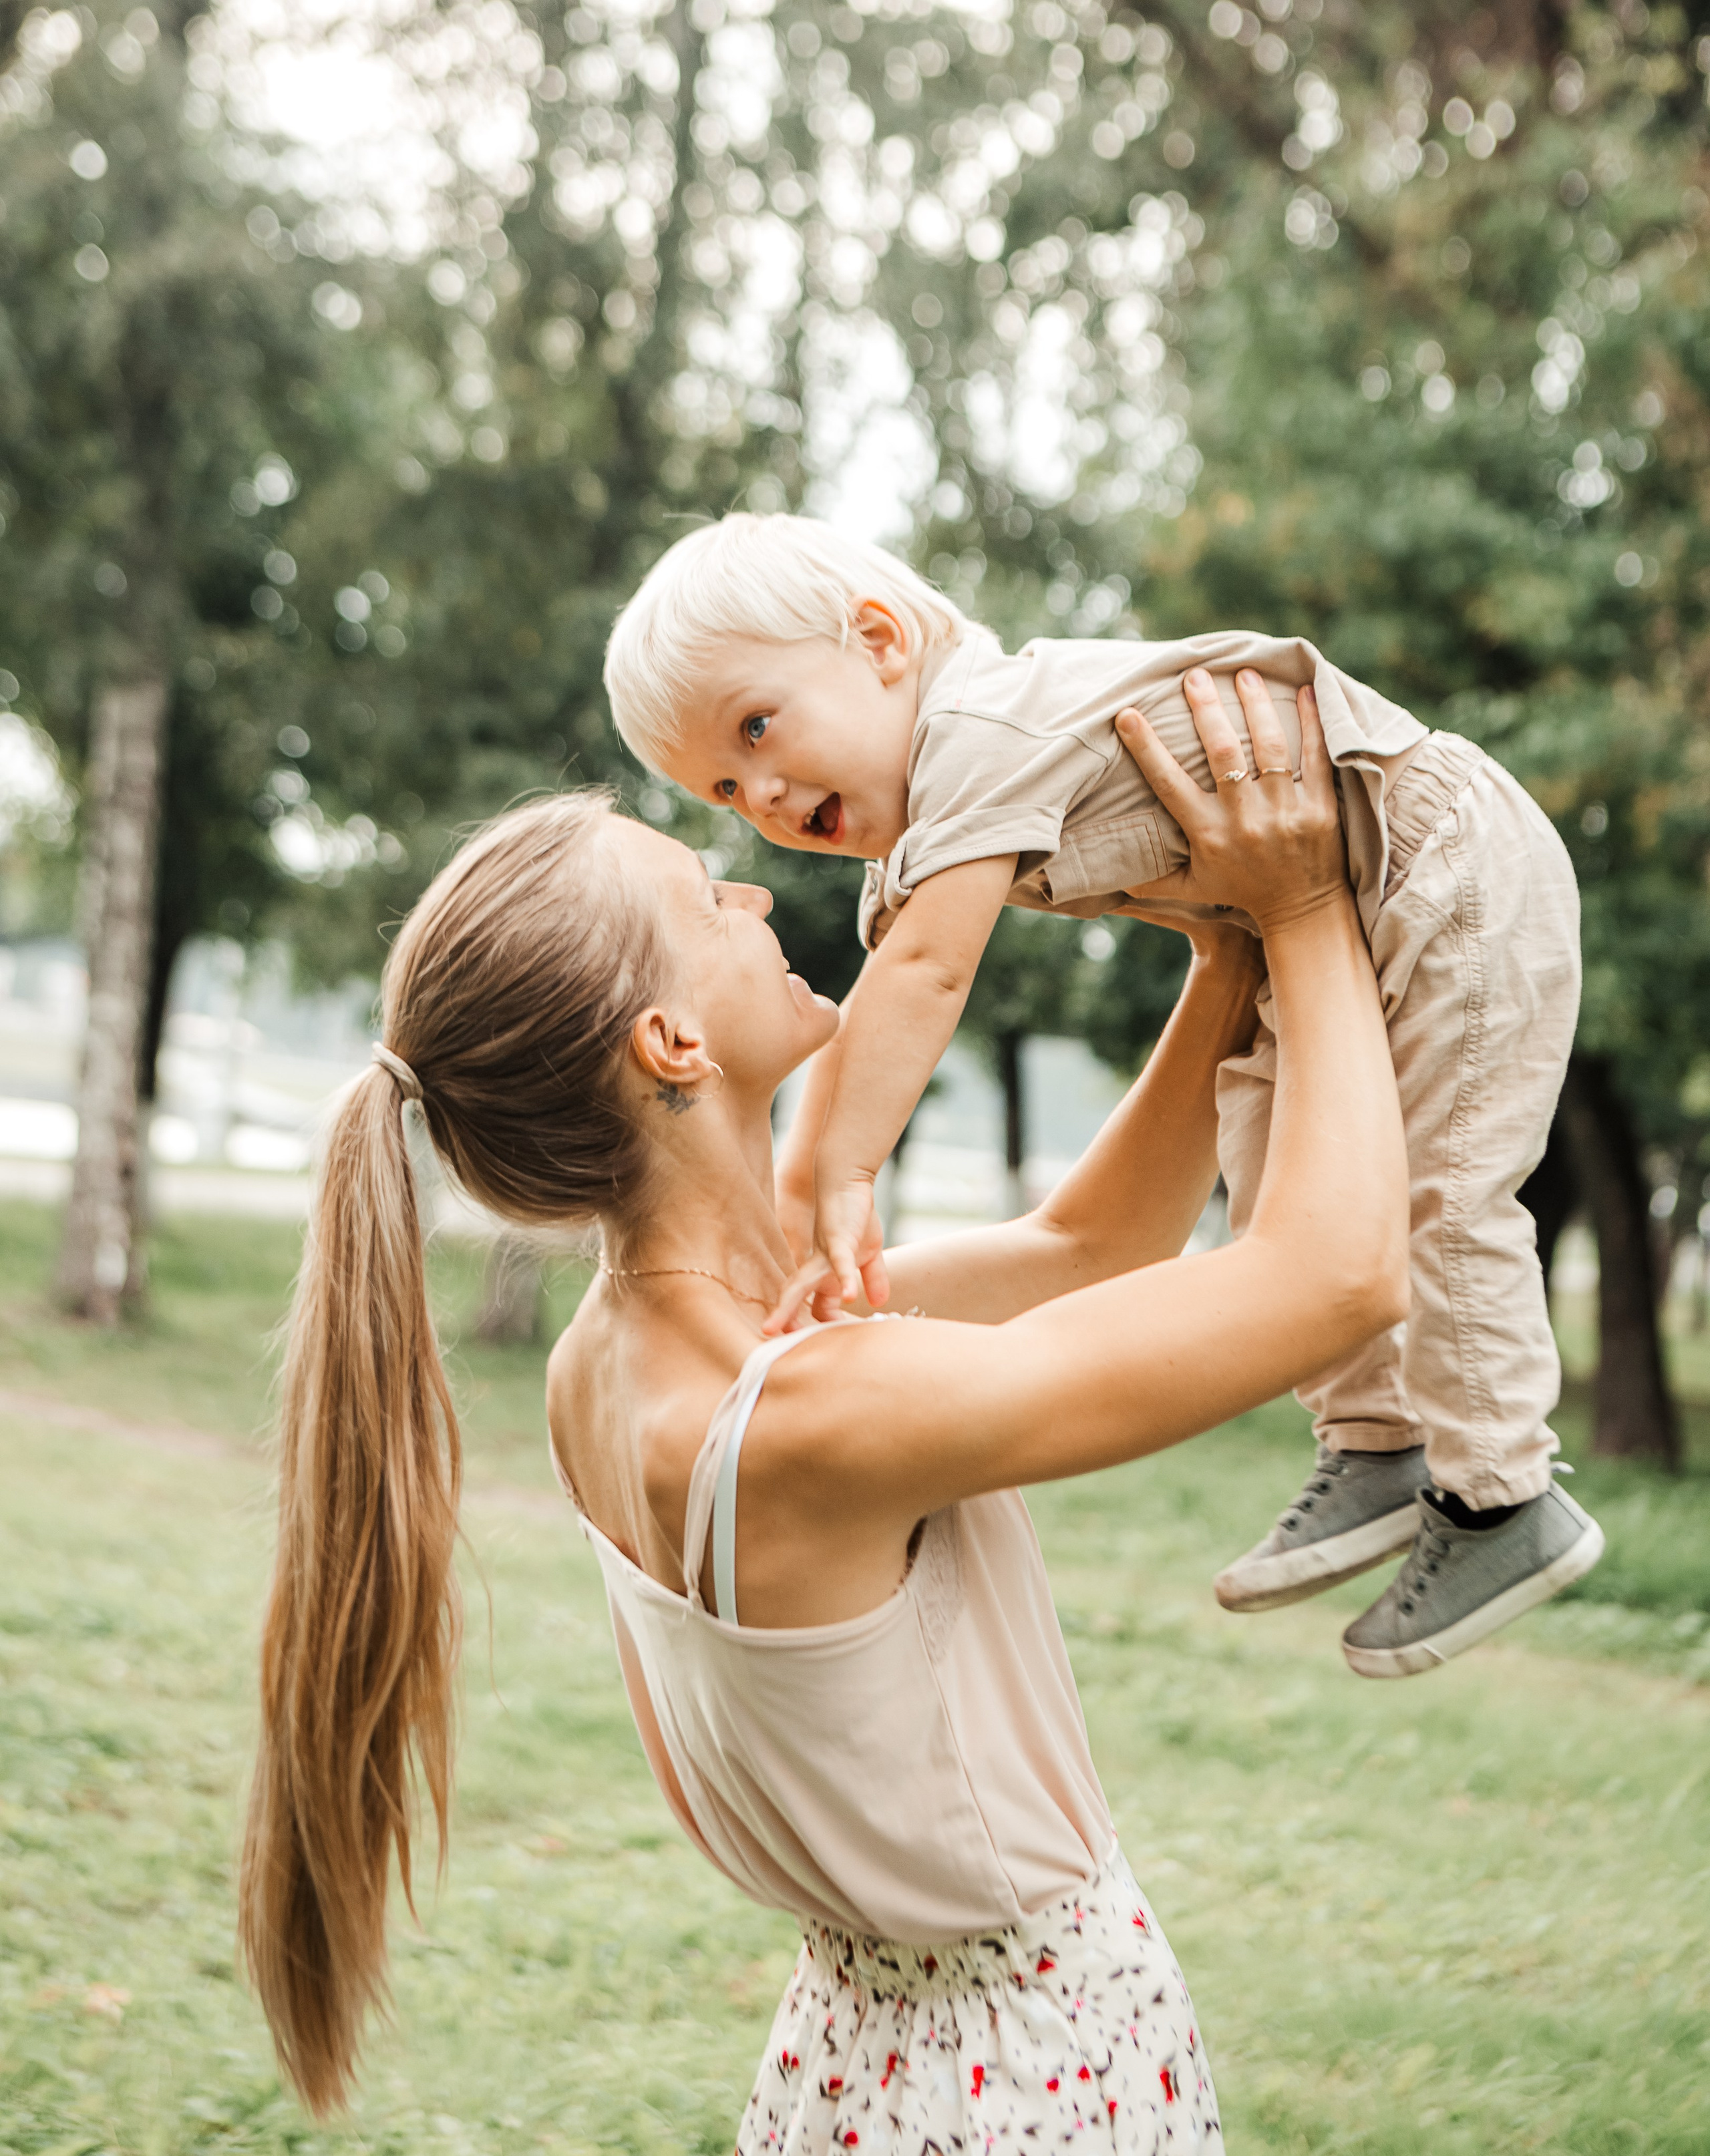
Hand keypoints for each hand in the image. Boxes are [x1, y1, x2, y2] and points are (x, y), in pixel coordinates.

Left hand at [764, 1175, 890, 1333]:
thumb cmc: (856, 1216)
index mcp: (825, 1274)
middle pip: (797, 1299)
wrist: (849, 1181)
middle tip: (776, 1348)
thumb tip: (880, 1302)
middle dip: (786, 1322)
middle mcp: (819, 1268)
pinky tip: (851, 1296)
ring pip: (804, 1286)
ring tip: (784, 1331)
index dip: (822, 1327)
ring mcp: (825, 1255)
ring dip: (793, 1309)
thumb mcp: (869, 1252)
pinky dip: (846, 1280)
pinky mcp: (839, 1240)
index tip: (829, 1345)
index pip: (818, 1307)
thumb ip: (873, 1278)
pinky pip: (841, 1264)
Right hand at [1116, 672, 1345, 931]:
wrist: (1303, 911)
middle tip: (1194, 674)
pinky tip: (1304, 691)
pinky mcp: (1320, 808)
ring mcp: (1285, 813)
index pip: (1169, 783)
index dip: (1147, 748)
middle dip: (1206, 709)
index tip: (1127, 714)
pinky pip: (1314, 757)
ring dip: (1255, 705)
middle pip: (1223, 753)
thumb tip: (1109, 876)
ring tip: (1244, 673)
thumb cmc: (1241, 892)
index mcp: (1208, 834)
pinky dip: (1311, 722)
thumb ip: (1153, 879)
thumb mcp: (1193, 888)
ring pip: (1269, 747)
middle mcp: (1244, 821)